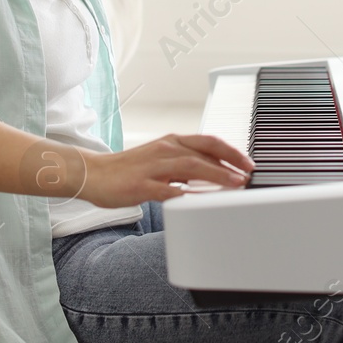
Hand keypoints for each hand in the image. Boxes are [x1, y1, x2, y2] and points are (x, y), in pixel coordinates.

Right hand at [81, 133, 253, 207]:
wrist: (93, 173)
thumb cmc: (129, 169)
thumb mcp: (161, 160)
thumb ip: (185, 165)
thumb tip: (213, 174)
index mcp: (172, 142)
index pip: (208, 141)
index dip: (231, 151)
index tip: (248, 163)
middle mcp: (165, 150)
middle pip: (205, 151)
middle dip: (231, 162)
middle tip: (249, 174)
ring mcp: (153, 167)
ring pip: (191, 166)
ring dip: (217, 175)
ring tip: (234, 184)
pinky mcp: (141, 185)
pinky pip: (167, 189)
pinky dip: (185, 193)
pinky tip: (200, 200)